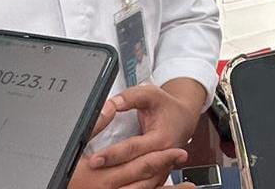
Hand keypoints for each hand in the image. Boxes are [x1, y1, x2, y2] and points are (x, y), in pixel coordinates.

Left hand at [70, 98, 188, 188]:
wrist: (183, 118)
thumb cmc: (167, 106)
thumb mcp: (150, 94)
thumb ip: (130, 97)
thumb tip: (112, 104)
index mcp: (161, 138)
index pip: (133, 149)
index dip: (113, 154)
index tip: (95, 158)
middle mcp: (163, 157)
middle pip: (134, 168)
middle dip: (110, 169)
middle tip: (91, 166)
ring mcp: (162, 168)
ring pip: (140, 182)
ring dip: (120, 182)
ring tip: (99, 179)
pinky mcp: (159, 174)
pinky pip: (144, 185)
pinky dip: (129, 185)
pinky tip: (114, 185)